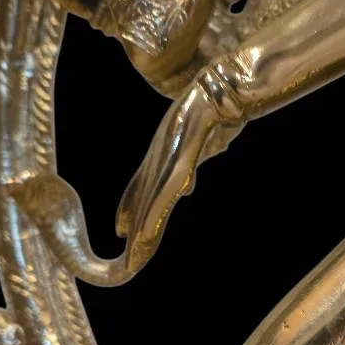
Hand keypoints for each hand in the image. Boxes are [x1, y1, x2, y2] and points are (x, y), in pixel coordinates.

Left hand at [116, 82, 241, 272]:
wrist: (224, 91)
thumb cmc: (217, 115)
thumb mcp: (203, 148)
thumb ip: (191, 166)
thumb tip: (187, 187)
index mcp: (163, 155)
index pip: (141, 186)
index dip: (130, 207)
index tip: (120, 229)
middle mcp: (158, 157)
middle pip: (142, 196)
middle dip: (135, 225)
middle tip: (126, 254)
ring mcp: (168, 159)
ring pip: (151, 199)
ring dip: (143, 227)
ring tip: (134, 253)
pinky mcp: (180, 160)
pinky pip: (164, 193)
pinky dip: (154, 213)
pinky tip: (145, 232)